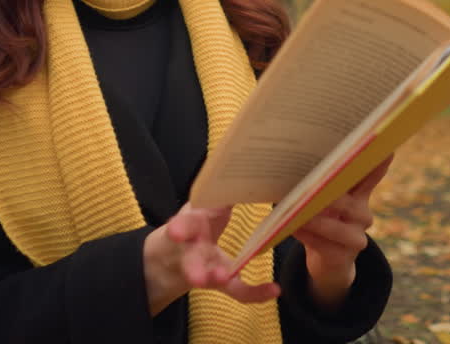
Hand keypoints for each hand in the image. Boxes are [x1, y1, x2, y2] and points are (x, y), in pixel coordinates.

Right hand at [143, 204, 280, 315]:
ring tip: (223, 279)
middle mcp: (193, 249)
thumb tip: (241, 158)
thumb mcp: (203, 205)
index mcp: (189, 225)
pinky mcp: (217, 281)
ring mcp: (205, 268)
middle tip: (196, 276)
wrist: (175, 255)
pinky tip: (274, 290)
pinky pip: (235, 290)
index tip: (175, 231)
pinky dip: (254, 293)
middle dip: (192, 266)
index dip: (179, 228)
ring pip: (207, 277)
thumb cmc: (197, 222)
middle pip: (190, 259)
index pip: (183, 226)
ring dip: (213, 278)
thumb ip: (219, 193)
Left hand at [291, 155, 391, 310]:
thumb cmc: (325, 219)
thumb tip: (302, 159)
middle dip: (330, 194)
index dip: (379, 164)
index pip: (371, 176)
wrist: (330, 260)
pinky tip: (293, 227)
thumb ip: (325, 182)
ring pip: (336, 227)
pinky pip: (322, 244)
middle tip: (315, 184)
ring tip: (297, 210)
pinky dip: (306, 235)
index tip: (386, 149)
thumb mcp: (329, 199)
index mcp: (360, 196)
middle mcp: (363, 215)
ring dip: (315, 218)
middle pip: (350, 203)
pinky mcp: (342, 257)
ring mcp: (356, 238)